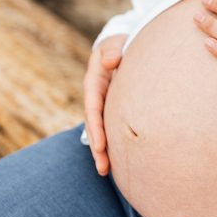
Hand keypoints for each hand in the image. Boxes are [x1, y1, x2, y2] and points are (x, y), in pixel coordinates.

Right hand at [82, 33, 127, 174]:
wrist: (123, 45)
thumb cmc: (118, 43)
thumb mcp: (113, 43)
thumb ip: (111, 51)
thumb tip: (111, 62)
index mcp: (94, 83)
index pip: (94, 108)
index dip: (96, 127)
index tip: (100, 145)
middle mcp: (97, 97)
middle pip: (95, 126)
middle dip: (98, 148)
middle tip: (103, 168)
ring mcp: (106, 104)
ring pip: (102, 130)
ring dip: (103, 151)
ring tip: (106, 172)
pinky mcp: (115, 109)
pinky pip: (113, 128)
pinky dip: (115, 143)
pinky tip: (119, 161)